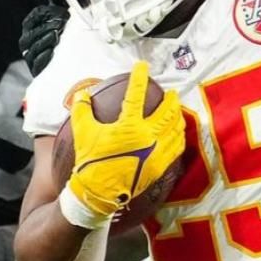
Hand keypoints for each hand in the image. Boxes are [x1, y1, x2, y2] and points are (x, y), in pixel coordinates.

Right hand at [19, 3, 68, 76]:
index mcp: (31, 25)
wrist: (72, 62)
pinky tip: (52, 51)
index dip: (49, 12)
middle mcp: (27, 40)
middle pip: (33, 32)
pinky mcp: (36, 70)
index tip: (65, 13)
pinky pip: (36, 63)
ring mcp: (30, 56)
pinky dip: (43, 57)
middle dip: (48, 26)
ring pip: (34, 47)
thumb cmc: (65, 34)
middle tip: (63, 24)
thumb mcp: (62, 15)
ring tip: (58, 35)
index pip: (36, 15)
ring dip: (46, 40)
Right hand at [65, 62, 183, 220]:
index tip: (142, 67)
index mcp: (128, 126)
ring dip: (177, 116)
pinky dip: (179, 137)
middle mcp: (147, 137)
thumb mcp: (82, 133)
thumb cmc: (90, 163)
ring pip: (175, 129)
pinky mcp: (160, 166)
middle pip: (166, 112)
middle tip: (170, 93)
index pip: (135, 95)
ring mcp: (156, 152)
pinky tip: (177, 134)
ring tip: (176, 110)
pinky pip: (176, 148)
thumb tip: (81, 94)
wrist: (98, 193)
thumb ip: (82, 110)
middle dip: (170, 99)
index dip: (139, 78)